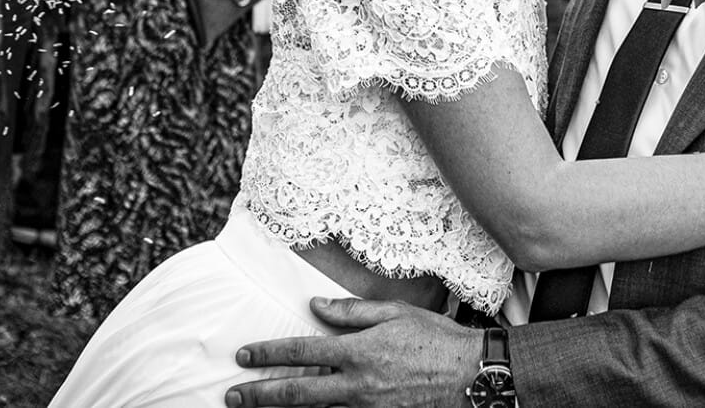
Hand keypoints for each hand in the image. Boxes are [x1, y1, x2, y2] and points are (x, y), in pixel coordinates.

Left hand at [227, 298, 479, 407]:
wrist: (471, 375)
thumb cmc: (435, 338)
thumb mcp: (393, 313)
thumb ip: (350, 312)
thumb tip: (314, 306)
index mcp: (358, 351)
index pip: (302, 352)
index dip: (268, 354)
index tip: (243, 356)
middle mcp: (357, 384)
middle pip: (297, 393)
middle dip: (260, 395)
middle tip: (232, 395)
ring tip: (256, 407)